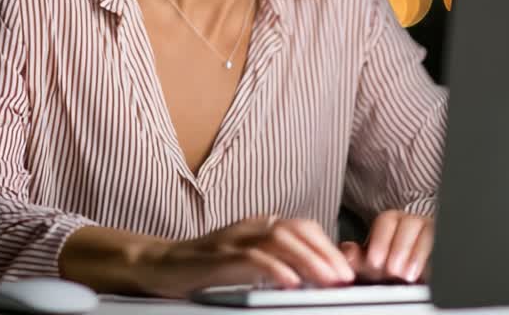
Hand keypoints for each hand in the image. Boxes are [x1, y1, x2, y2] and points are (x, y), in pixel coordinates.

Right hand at [137, 215, 355, 297]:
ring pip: (279, 239)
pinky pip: (251, 257)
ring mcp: (232, 239)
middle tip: (346, 278)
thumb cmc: (205, 268)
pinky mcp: (218, 256)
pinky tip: (291, 283)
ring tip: (327, 281)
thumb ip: (274, 262)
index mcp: (258, 226)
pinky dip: (275, 268)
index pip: (302, 227)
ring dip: (308, 260)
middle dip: (325, 254)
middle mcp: (249, 226)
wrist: (160, 266)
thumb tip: (312, 277)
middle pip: (296, 230)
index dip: (328, 246)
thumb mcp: (245, 260)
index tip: (347, 270)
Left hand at [337, 210, 433, 283]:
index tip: (374, 261)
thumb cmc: (390, 267)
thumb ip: (357, 257)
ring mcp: (432, 231)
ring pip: (428, 233)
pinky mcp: (445, 244)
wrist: (412, 278)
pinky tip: (428, 273)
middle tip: (392, 270)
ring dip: (417, 255)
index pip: (387, 220)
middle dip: (399, 248)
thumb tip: (346, 251)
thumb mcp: (372, 264)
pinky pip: (442, 245)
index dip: (380, 240)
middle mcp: (412, 222)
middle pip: (409, 224)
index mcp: (392, 221)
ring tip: (407, 275)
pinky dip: (435, 259)